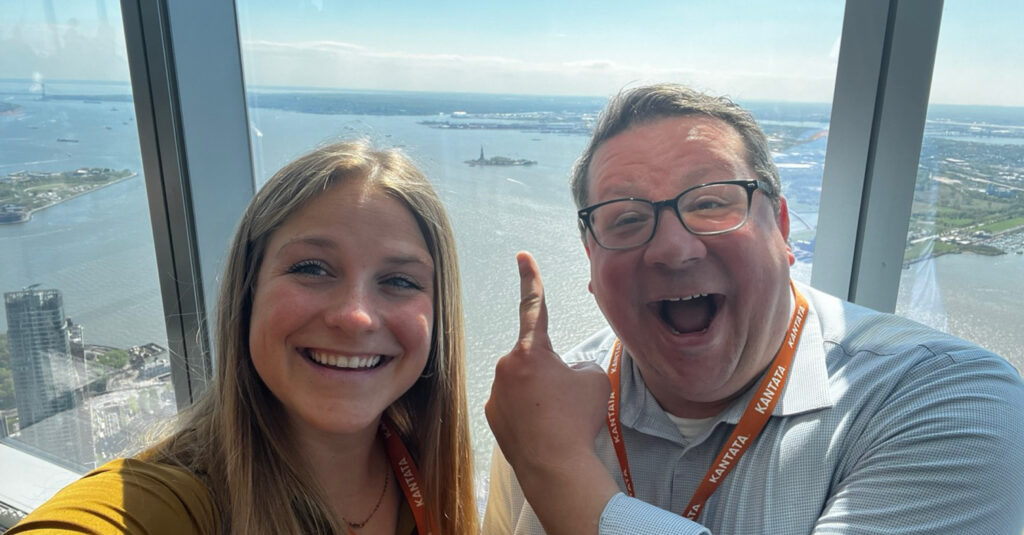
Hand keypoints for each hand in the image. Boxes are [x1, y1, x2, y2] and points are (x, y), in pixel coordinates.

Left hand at [486, 252, 616, 534]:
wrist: (556, 467)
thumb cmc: (578, 420)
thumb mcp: (595, 381)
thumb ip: (580, 366)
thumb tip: (567, 373)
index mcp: (532, 350)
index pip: (534, 306)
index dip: (531, 278)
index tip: (522, 256)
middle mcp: (507, 365)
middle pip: (535, 358)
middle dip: (550, 372)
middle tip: (567, 401)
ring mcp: (496, 392)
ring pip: (525, 383)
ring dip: (540, 394)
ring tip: (556, 420)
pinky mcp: (492, 415)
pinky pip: (515, 404)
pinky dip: (529, 413)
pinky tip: (542, 431)